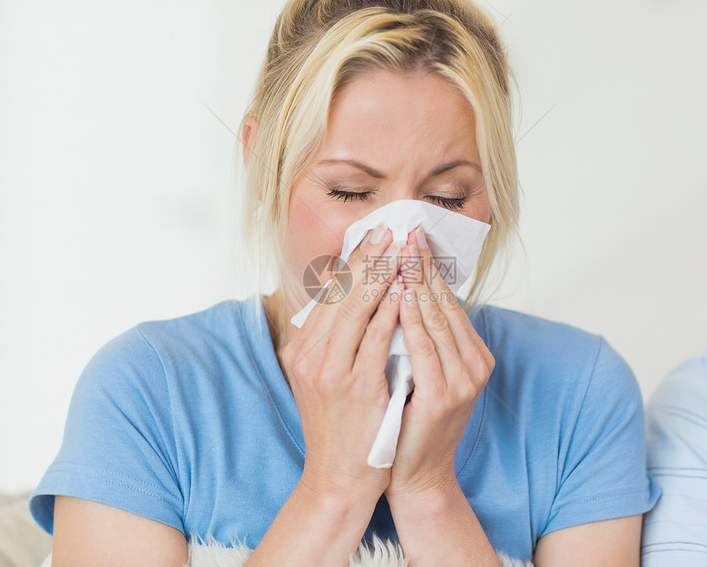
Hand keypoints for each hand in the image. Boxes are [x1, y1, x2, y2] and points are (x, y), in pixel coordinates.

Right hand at [279, 224, 402, 502]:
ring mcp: (331, 370)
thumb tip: (349, 301)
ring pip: (356, 308)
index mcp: (302, 350)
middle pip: (341, 294)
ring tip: (400, 249)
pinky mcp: (356, 386)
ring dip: (381, 274)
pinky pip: (375, 338)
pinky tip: (404, 290)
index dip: (353, 262)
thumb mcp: (323, 379)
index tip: (373, 236)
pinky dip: (389, 310)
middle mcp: (310, 356)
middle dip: (368, 257)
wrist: (337, 477)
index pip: (329, 294)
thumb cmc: (339, 426)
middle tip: (389, 229)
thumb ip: (333, 341)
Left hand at [387, 226, 495, 497]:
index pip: (447, 299)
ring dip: (418, 282)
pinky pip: (426, 348)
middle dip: (423, 264)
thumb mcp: (418, 371)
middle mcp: (474, 363)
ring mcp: (463, 379)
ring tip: (402, 251)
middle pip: (445, 302)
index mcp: (469, 353)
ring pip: (438, 319)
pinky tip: (401, 296)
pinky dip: (413, 320)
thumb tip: (398, 290)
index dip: (428, 266)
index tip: (411, 235)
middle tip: (407, 229)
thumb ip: (417, 335)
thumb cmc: (409, 420)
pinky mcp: (445, 396)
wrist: (414, 474)